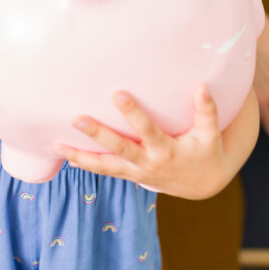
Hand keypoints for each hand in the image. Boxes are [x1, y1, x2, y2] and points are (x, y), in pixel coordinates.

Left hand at [56, 86, 235, 199]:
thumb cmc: (207, 152)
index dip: (133, 114)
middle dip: (97, 134)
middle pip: (119, 149)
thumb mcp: (211, 134)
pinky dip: (86, 165)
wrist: (203, 183)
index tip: (117, 93)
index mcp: (166, 151)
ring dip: (80, 157)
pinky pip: (105, 171)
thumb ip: (207, 111)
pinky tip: (67, 157)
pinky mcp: (131, 175)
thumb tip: (202, 86)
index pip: (147, 130)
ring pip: (104, 167)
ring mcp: (137, 172)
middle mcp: (148, 164)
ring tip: (57, 146)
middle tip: (76, 118)